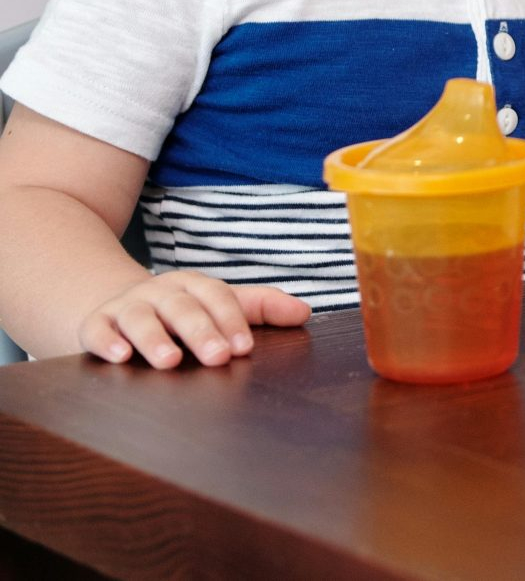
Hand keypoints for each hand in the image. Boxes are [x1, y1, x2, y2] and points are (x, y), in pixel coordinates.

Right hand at [79, 272, 309, 369]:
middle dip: (201, 331)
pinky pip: (97, 330)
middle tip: (218, 358)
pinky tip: (119, 357)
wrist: (115, 305)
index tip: (245, 347)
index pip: (217, 296)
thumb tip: (305, 313)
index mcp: (194, 285)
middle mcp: (160, 292)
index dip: (232, 320)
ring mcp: (126, 307)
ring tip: (170, 361)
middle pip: (182, 307)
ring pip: (140, 318)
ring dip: (154, 339)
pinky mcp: (95, 324)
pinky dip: (106, 342)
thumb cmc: (180, 312)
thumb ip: (260, 309)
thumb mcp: (219, 305)